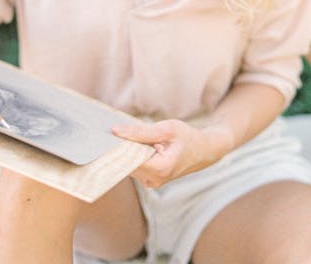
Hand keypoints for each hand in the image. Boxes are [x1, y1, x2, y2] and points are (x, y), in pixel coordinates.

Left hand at [112, 119, 231, 188]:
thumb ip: (141, 132)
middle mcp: (154, 180)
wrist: (204, 150)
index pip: (127, 160)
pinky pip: (135, 166)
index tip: (107, 136)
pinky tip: (133, 143)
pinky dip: (132, 155)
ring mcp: (152, 182)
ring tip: (126, 136)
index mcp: (159, 169)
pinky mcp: (151, 179)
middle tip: (112, 132)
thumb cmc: (187, 137)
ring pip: (129, 165)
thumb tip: (116, 131)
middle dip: (120, 148)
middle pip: (126, 164)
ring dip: (126, 151)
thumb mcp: (167, 129)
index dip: (117, 147)